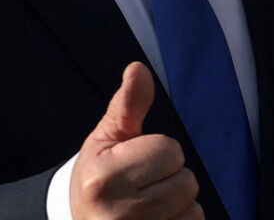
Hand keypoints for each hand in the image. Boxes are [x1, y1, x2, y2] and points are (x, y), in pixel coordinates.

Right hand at [71, 63, 201, 219]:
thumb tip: (138, 68)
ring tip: (148, 207)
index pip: (170, 151)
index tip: (136, 162)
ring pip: (193, 209)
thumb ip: (128, 104)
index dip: (159, 152)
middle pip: (187, 182)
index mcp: (104, 179)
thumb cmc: (98, 176)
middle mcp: (118, 215)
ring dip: (178, 205)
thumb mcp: (107, 138)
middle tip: (142, 186)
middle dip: (171, 178)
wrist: (80, 219)